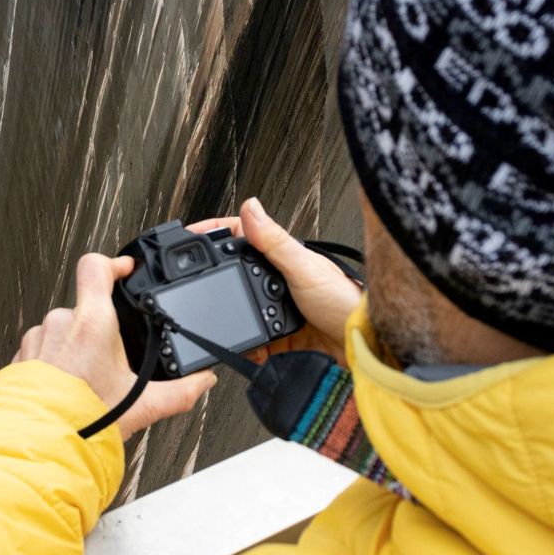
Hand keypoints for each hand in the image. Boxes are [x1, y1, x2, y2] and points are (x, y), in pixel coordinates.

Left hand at [12, 254, 217, 439]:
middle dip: (99, 331)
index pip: (96, 267)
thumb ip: (179, 391)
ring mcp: (37, 339)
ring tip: (87, 381)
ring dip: (75, 348)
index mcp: (91, 323)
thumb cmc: (81, 423)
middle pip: (85, 308)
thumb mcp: (141, 406)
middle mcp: (59, 323)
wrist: (40, 447)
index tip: (125, 271)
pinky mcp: (21, 357)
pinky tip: (67, 387)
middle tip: (110, 361)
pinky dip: (55, 362)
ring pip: (62, 330)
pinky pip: (42, 349)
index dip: (114, 264)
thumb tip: (201, 381)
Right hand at [187, 197, 361, 365]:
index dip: (215, 233)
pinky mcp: (279, 339)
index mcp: (283, 257)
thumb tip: (250, 207)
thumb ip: (274, 241)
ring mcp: (277, 310)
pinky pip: (253, 342)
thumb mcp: (304, 267)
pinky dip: (247, 346)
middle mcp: (279, 281)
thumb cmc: (345, 300)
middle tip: (200, 284)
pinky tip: (247, 347)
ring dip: (234, 318)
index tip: (190, 234)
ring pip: (241, 310)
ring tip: (226, 321)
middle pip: (235, 274)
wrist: (363, 346)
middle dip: (218, 281)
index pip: (241, 236)